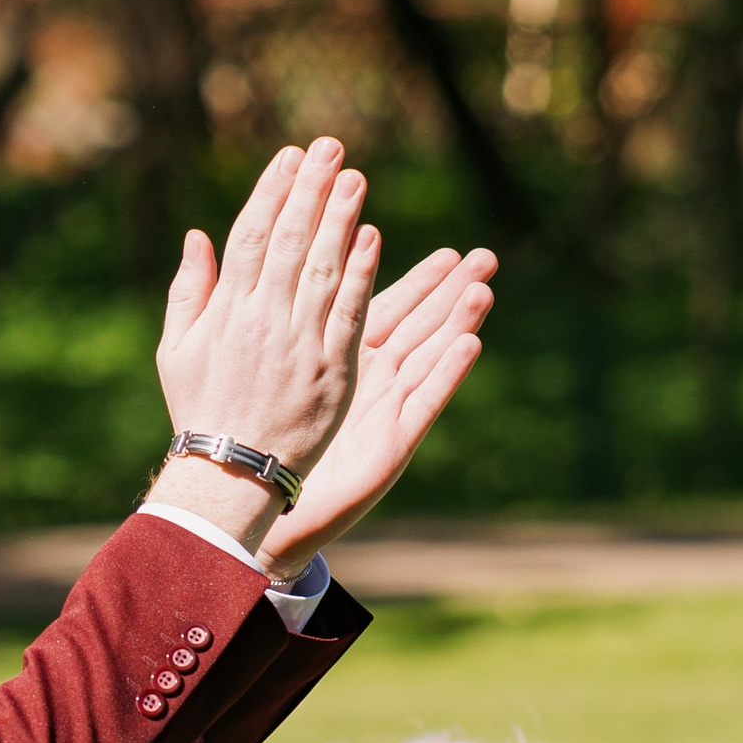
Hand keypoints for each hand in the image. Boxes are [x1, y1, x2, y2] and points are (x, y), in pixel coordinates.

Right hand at [155, 144, 380, 549]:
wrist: (231, 469)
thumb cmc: (200, 407)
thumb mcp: (177, 349)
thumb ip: (189, 290)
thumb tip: (198, 235)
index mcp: (227, 310)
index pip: (252, 235)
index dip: (272, 192)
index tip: (289, 156)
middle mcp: (264, 319)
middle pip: (291, 240)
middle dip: (311, 188)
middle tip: (330, 146)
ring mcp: (301, 342)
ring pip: (324, 268)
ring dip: (340, 219)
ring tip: (354, 176)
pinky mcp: (334, 369)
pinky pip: (351, 312)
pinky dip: (360, 273)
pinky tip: (371, 237)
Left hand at [259, 247, 495, 567]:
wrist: (258, 491)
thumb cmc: (261, 430)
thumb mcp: (266, 363)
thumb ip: (275, 317)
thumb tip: (267, 272)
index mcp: (343, 354)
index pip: (387, 306)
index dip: (418, 280)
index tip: (448, 251)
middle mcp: (373, 378)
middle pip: (420, 326)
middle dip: (452, 293)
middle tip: (485, 258)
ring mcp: (387, 409)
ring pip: (429, 357)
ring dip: (457, 324)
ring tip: (482, 289)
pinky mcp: (393, 442)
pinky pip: (424, 402)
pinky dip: (447, 373)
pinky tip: (470, 345)